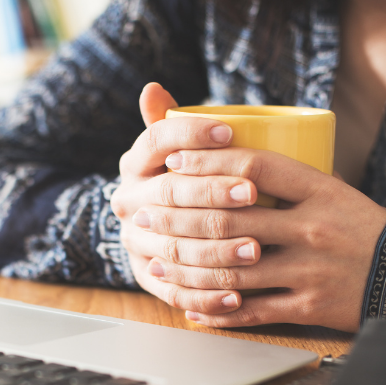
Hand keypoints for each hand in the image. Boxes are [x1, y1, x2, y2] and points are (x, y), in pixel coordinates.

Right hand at [113, 83, 261, 319]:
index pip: (156, 142)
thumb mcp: (175, 152)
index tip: (229, 131)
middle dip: (212, 193)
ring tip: (256, 249)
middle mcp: (129, 202)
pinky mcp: (147, 277)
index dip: (191, 135)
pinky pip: (174, 291)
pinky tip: (237, 296)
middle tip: (252, 193)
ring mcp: (136, 242)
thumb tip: (152, 88)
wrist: (158, 228)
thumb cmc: (185, 181)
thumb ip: (171, 123)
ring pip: (173, 245)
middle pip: (169, 194)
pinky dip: (206, 296)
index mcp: (134, 165)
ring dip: (216, 249)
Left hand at [115, 84, 385, 331]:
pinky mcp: (307, 306)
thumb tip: (224, 163)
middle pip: (230, 219)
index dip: (207, 163)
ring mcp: (309, 269)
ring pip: (231, 271)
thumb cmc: (357, 230)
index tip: (173, 162)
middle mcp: (312, 227)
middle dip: (177, 219)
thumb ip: (285, 181)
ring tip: (157, 263)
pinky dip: (216, 311)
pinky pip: (250, 311)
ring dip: (186, 268)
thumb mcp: (330, 192)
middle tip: (145, 216)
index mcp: (319, 190)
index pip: (253, 168)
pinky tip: (192, 306)